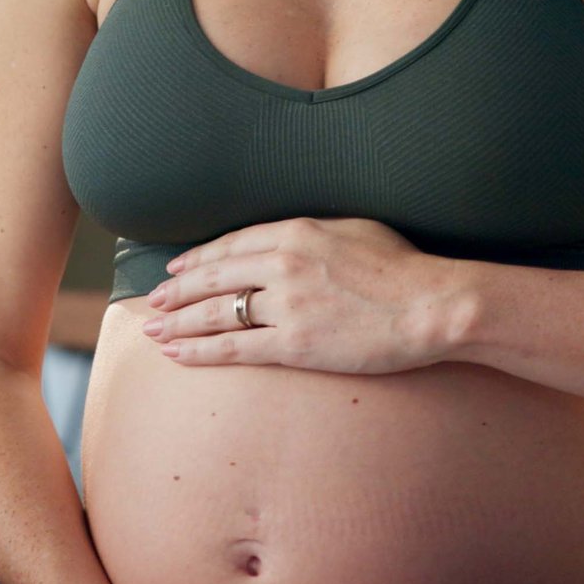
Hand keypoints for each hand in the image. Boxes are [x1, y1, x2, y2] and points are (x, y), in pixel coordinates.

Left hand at [140, 216, 462, 373]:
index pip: (232, 244)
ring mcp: (287, 304)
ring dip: (179, 323)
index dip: (198, 259)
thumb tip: (289, 237)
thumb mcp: (354, 228)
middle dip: (176, 292)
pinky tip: (180, 354)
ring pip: (216, 313)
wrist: (431, 304)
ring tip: (154, 330)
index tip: (176, 269)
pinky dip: (202, 351)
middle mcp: (283, 264)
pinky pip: (235, 347)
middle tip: (152, 302)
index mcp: (297, 231)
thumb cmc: (403, 268)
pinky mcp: (296, 343)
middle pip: (214, 277)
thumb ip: (313, 232)